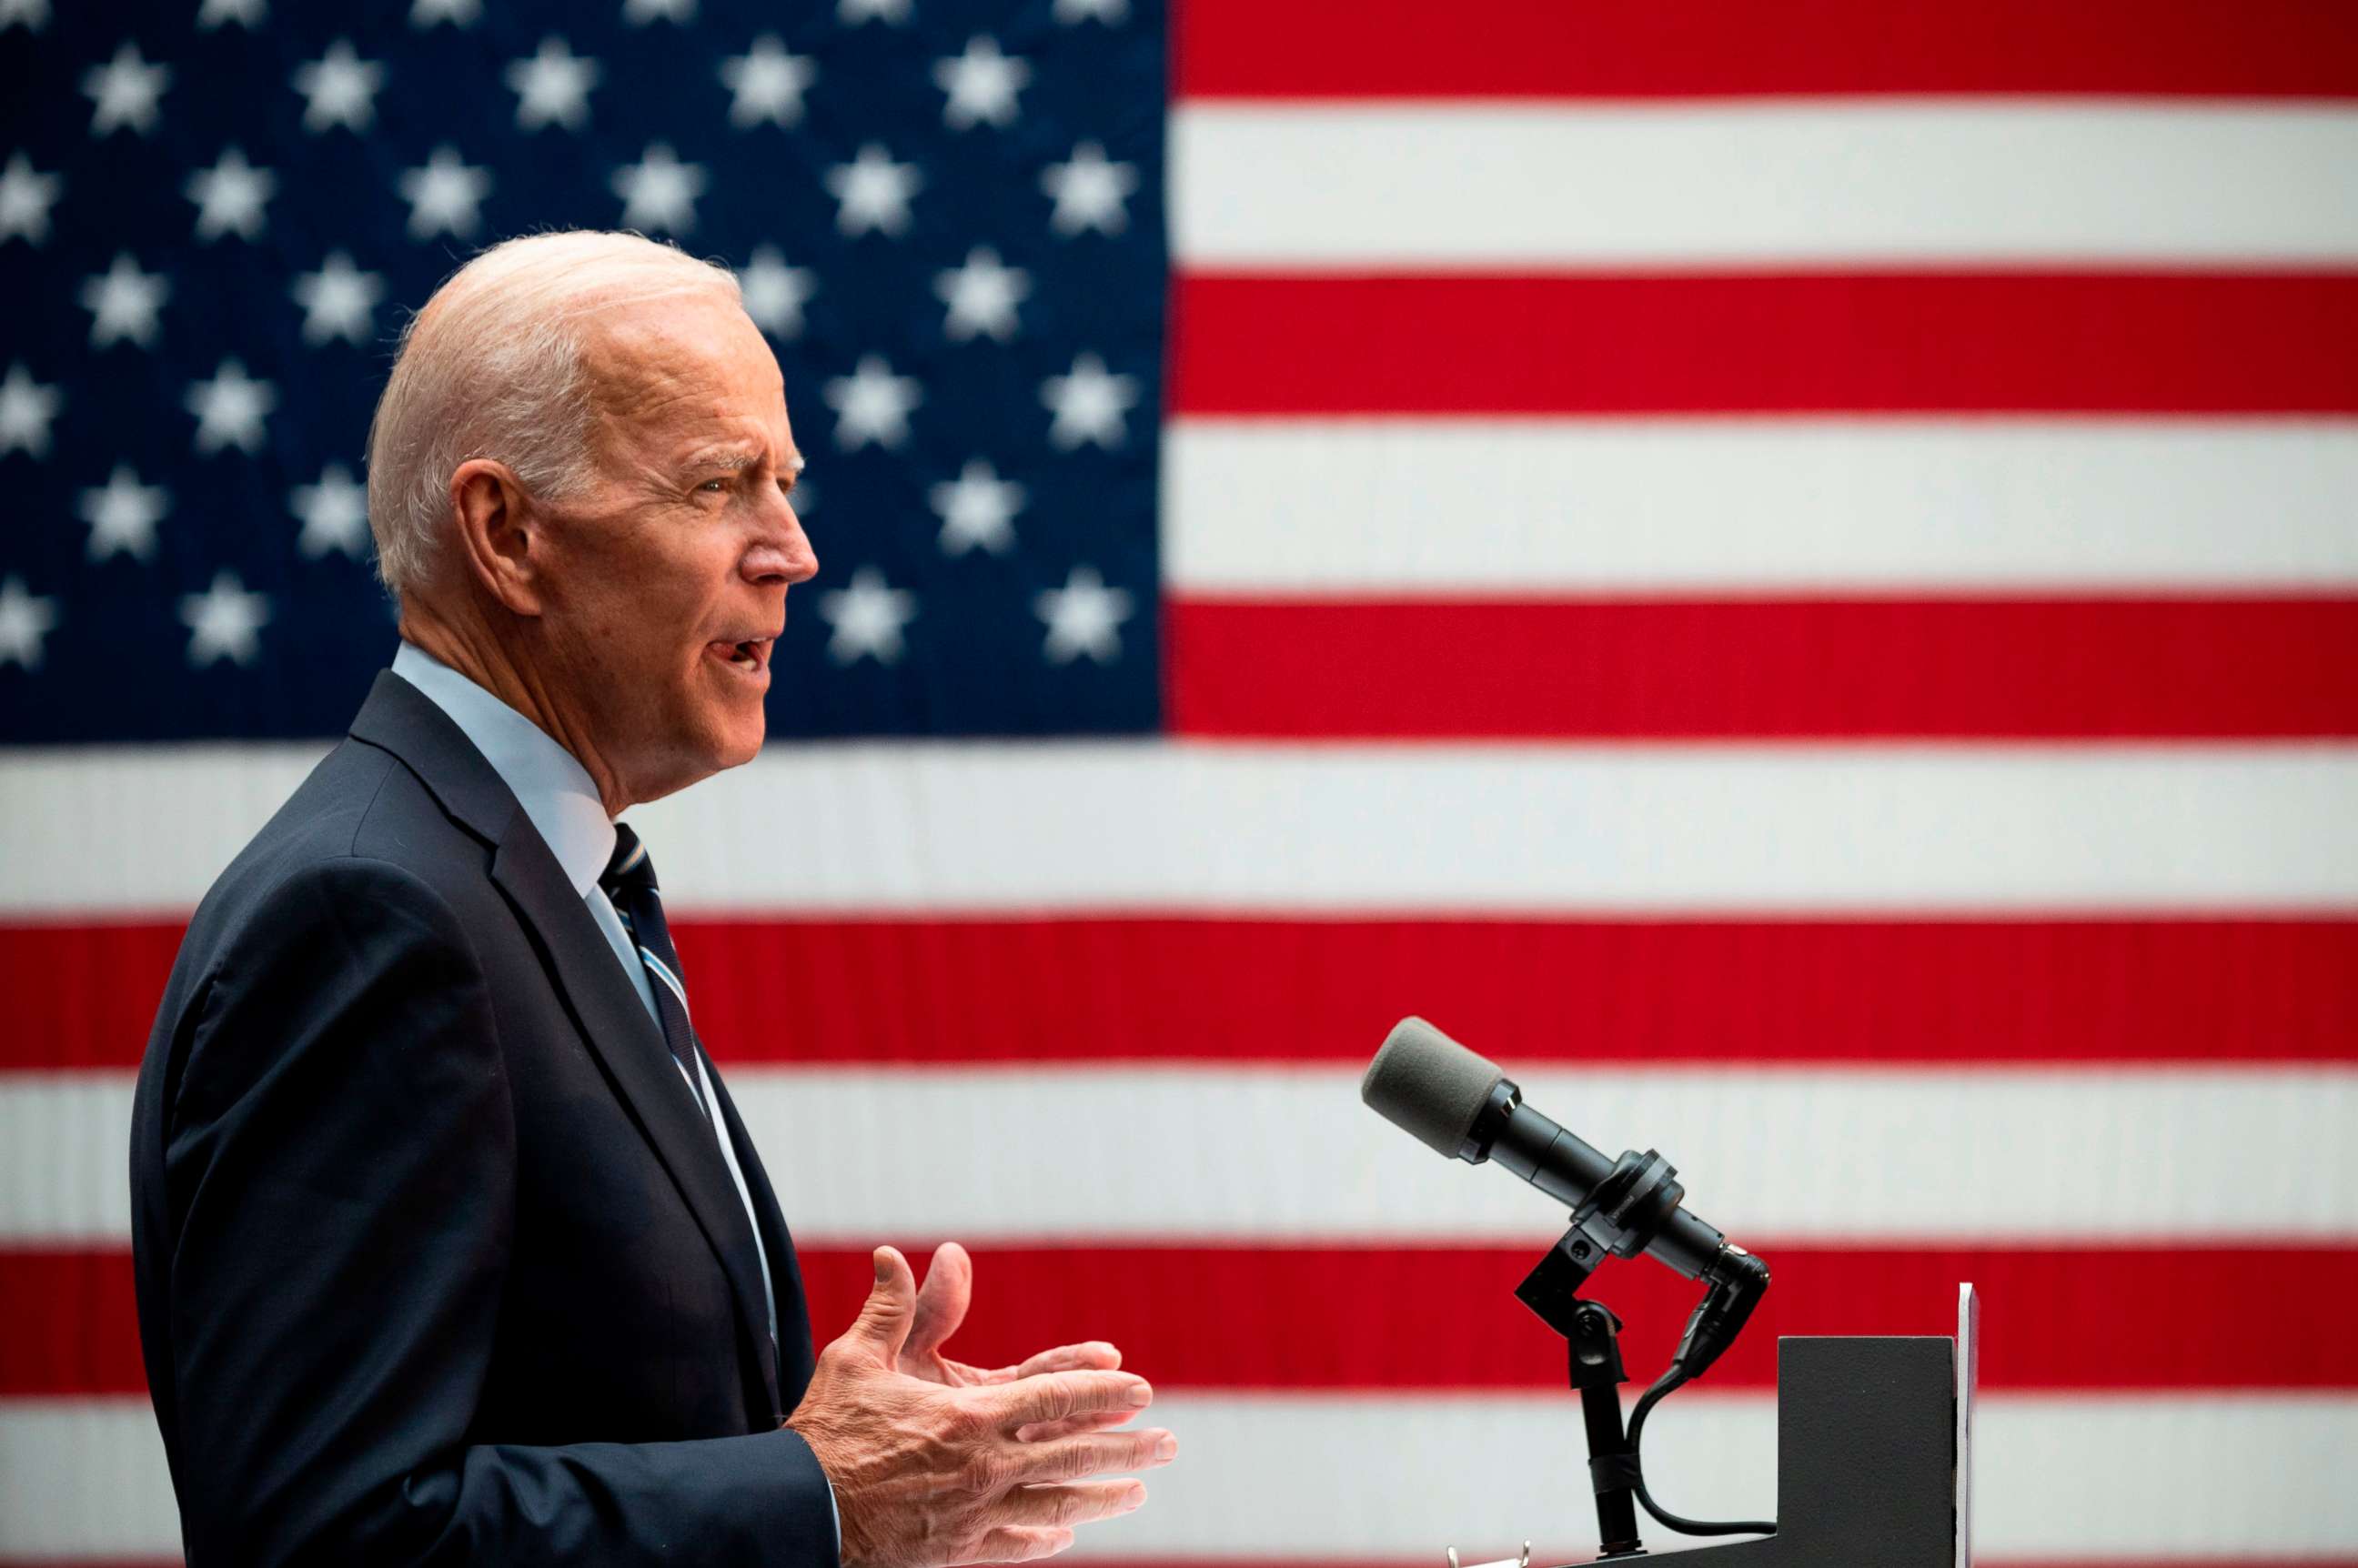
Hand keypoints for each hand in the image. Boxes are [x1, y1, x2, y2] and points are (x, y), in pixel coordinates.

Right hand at [788, 1247, 1177, 1567]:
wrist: (796, 1513)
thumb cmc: (825, 1430)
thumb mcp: (858, 1358)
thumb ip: (894, 1306)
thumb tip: (900, 1252)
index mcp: (969, 1416)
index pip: (1056, 1397)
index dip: (1103, 1390)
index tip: (1141, 1388)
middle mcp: (984, 1467)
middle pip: (1074, 1454)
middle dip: (1128, 1447)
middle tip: (1169, 1443)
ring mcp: (974, 1515)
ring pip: (1057, 1505)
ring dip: (1103, 1497)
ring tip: (1136, 1492)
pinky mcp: (956, 1552)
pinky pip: (1015, 1545)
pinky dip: (1046, 1538)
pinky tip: (1067, 1533)